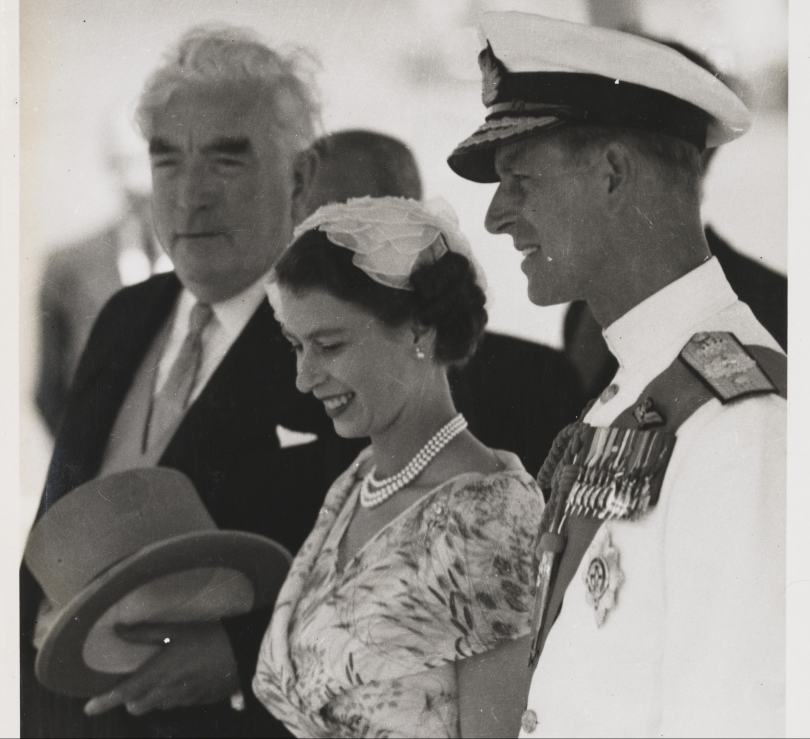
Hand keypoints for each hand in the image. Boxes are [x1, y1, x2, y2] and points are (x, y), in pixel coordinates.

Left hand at [84, 621, 239, 716]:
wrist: (242, 652)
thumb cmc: (209, 636)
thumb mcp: (177, 629)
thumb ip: (145, 632)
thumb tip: (118, 629)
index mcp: (159, 673)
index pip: (123, 694)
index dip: (103, 702)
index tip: (89, 707)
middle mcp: (167, 692)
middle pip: (136, 707)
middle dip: (130, 698)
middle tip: (133, 681)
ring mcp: (182, 700)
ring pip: (155, 707)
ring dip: (150, 697)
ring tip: (160, 676)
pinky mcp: (196, 702)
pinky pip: (174, 703)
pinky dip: (170, 695)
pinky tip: (182, 677)